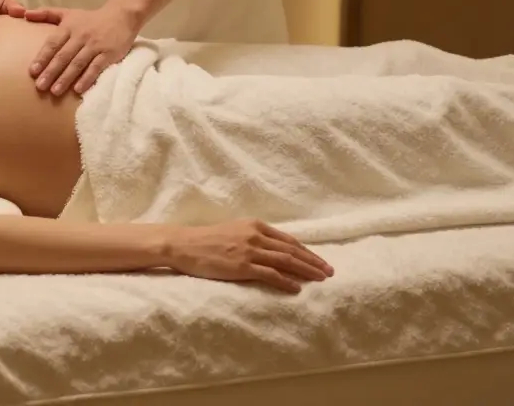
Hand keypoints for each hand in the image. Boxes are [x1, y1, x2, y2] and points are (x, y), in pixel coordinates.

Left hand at [23, 5, 138, 94]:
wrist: (122, 16)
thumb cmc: (90, 19)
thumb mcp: (68, 13)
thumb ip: (46, 14)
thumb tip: (24, 14)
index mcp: (68, 27)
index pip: (53, 43)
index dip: (42, 57)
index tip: (33, 71)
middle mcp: (80, 36)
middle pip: (63, 56)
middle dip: (51, 71)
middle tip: (40, 86)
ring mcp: (95, 45)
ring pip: (78, 63)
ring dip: (66, 78)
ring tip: (55, 91)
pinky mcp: (109, 53)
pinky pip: (96, 67)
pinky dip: (87, 78)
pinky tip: (78, 89)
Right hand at [167, 219, 334, 293]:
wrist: (183, 245)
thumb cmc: (205, 240)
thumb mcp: (233, 231)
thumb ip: (252, 237)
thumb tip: (270, 249)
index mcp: (254, 225)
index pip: (288, 240)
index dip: (307, 251)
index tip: (319, 261)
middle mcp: (255, 236)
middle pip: (292, 250)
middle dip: (313, 261)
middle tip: (329, 272)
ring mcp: (249, 251)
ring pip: (286, 261)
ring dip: (306, 271)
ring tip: (321, 279)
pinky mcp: (242, 266)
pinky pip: (270, 274)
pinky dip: (286, 281)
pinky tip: (297, 287)